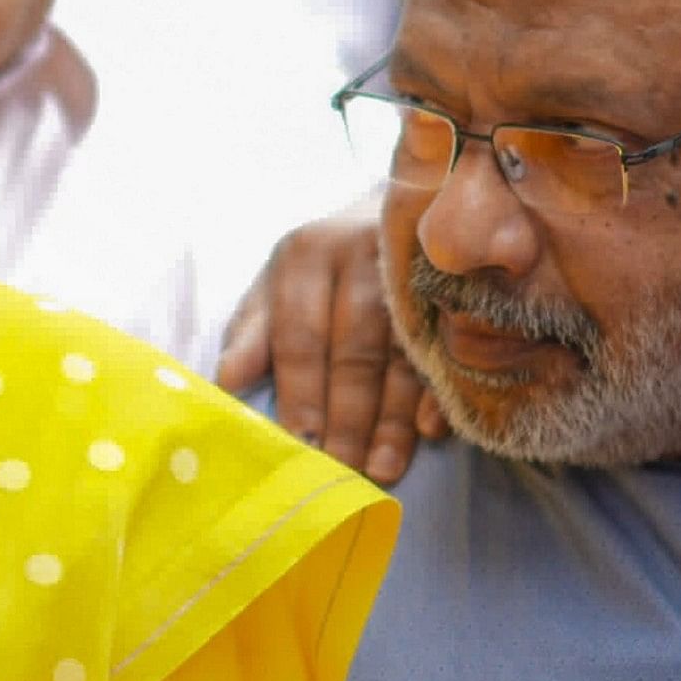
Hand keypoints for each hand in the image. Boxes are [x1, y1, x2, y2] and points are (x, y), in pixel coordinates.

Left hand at [215, 203, 428, 484]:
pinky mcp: (456, 285)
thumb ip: (253, 333)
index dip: (300, 393)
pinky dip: (438, 392)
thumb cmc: (325, 266)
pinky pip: (449, 347)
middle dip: (347, 417)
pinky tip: (430, 432)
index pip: (300, 335)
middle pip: (354, 350)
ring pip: (400, 355)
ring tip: (381, 469)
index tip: (299, 443)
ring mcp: (414, 269)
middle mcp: (361, 254)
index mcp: (307, 254)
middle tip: (341, 469)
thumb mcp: (279, 287)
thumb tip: (224, 383)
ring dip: (392, 418)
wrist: (398, 210)